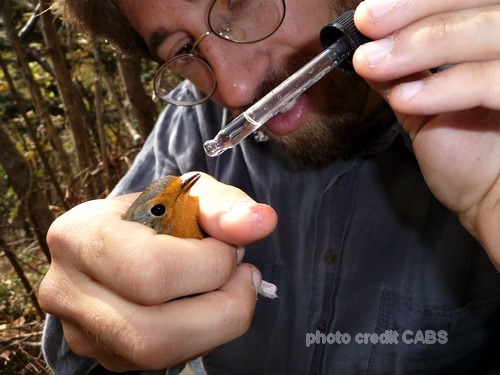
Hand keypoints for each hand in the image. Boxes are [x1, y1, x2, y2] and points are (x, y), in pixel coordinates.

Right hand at [39, 173, 277, 370]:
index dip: (210, 265)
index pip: (152, 272)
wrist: (124, 235)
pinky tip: (204, 305)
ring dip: (216, 326)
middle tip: (242, 275)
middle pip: (154, 332)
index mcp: (81, 235)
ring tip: (231, 289)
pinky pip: (161, 362)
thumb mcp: (189, 194)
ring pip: (159, 357)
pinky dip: (199, 335)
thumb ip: (225, 205)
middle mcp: (68, 290)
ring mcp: (82, 331)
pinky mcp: (104, 354)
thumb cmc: (157, 211)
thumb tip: (263, 222)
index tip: (229, 245)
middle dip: (223, 307)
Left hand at [353, 0, 499, 266]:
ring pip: (492, 28)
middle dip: (419, 7)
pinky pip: (494, 79)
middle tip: (368, 22)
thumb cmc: (469, 157)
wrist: (494, 203)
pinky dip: (446, 85)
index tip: (369, 15)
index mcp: (496, 38)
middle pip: (484, 0)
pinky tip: (406, 98)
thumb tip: (369, 48)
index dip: (421, 1)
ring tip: (374, 62)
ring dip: (424, 42)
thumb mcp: (426, 108)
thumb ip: (405, 75)